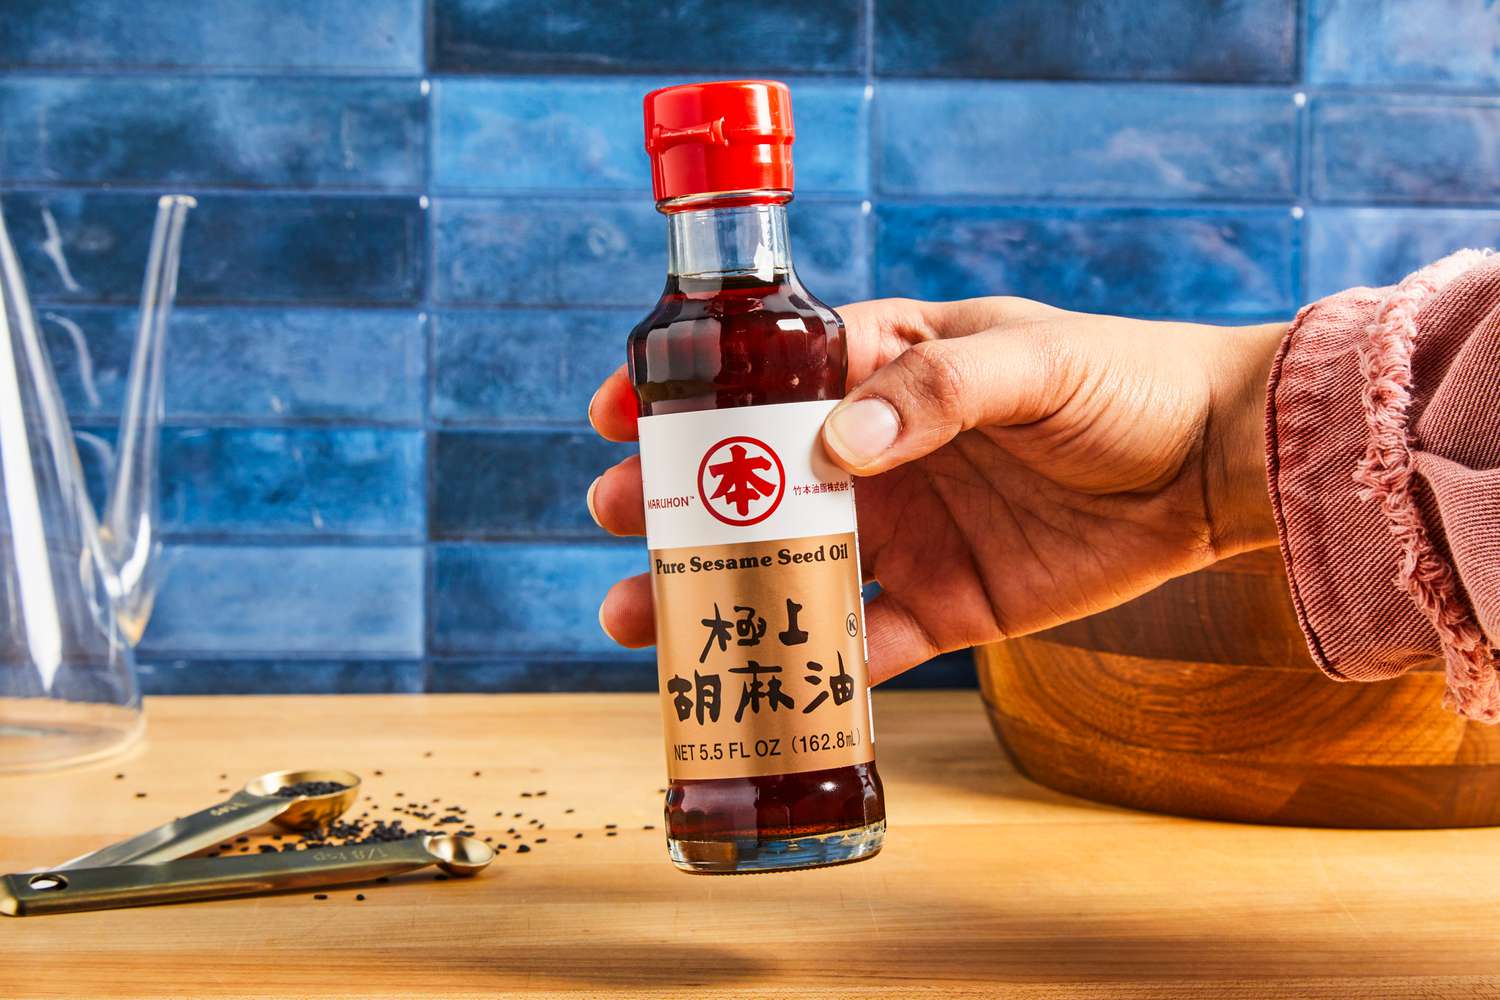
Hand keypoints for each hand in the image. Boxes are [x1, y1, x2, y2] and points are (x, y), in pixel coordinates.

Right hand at [588, 297, 1284, 683]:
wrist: (1218, 472)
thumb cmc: (1125, 385)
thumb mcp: (1031, 363)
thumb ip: (934, 392)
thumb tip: (834, 445)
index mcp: (888, 372)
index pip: (766, 376)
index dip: (687, 390)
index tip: (616, 411)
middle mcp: (882, 455)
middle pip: (754, 480)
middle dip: (675, 499)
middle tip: (614, 516)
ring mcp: (909, 534)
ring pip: (791, 567)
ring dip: (719, 588)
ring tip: (643, 616)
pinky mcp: (947, 606)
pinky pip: (866, 642)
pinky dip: (817, 664)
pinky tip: (764, 680)